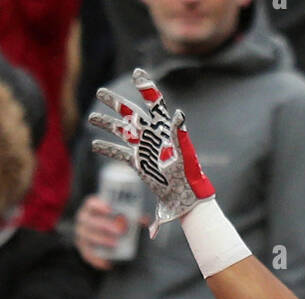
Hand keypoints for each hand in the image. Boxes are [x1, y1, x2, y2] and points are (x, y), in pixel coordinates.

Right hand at [74, 194, 141, 269]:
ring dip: (101, 240)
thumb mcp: (120, 217)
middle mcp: (83, 219)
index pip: (91, 203)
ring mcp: (81, 233)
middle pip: (90, 220)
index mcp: (91, 208)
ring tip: (115, 243)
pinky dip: (96, 259)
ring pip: (88, 236)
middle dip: (105, 224)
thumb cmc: (111, 222)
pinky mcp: (82, 247)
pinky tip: (107, 263)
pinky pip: (87, 254)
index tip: (110, 209)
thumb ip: (132, 217)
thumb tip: (145, 220)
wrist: (98, 234)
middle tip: (120, 230)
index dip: (99, 205)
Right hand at [89, 67, 214, 237]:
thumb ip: (179, 133)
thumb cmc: (188, 173)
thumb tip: (179, 113)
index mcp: (163, 129)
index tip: (137, 73)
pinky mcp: (139, 163)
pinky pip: (120, 153)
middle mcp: (151, 135)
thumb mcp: (184, 152)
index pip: (154, 104)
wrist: (184, 194)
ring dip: (106, 124)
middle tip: (100, 92)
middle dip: (115, 103)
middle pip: (130, 114)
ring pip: (121, 132)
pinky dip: (108, 149)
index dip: (146, 88)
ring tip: (91, 118)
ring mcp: (144, 148)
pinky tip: (95, 145)